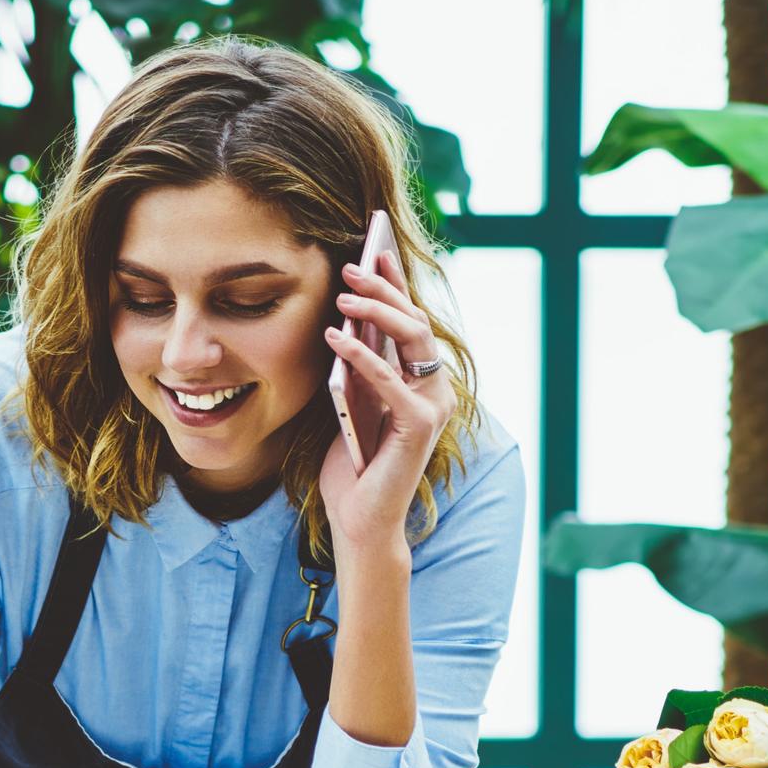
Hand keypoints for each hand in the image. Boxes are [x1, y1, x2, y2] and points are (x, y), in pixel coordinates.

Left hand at [319, 248, 454, 558]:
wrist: (360, 519)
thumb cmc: (353, 465)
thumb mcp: (350, 402)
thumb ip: (356, 366)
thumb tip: (344, 318)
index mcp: (419, 382)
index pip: (410, 321)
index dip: (395, 283)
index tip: (375, 248)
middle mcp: (433, 390)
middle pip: (414, 322)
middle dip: (383, 288)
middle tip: (351, 262)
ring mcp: (432, 407)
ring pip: (411, 340)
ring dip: (376, 311)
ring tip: (342, 293)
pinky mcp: (419, 426)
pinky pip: (388, 379)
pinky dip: (362, 355)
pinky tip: (335, 336)